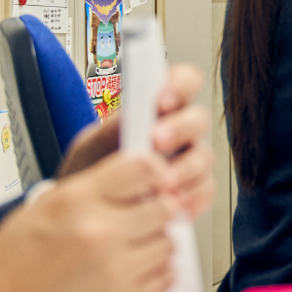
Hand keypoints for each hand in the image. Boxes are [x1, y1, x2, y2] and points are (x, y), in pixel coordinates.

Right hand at [0, 152, 177, 291]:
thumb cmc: (3, 269)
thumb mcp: (41, 207)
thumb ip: (93, 191)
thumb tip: (138, 183)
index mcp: (77, 201)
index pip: (146, 169)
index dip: (154, 173)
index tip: (151, 182)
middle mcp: (100, 233)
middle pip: (165, 207)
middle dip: (156, 211)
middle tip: (141, 218)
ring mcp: (114, 272)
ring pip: (169, 244)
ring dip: (155, 244)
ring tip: (129, 249)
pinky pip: (165, 279)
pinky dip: (154, 274)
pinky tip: (131, 273)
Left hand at [58, 65, 213, 218]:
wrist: (86, 210)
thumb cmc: (91, 170)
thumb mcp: (91, 147)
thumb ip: (112, 131)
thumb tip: (131, 119)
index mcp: (158, 107)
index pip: (184, 81)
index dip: (180, 84)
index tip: (160, 100)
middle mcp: (180, 129)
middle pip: (199, 118)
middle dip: (180, 128)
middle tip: (156, 142)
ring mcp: (190, 159)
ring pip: (204, 156)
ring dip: (185, 169)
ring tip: (160, 186)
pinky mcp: (194, 189)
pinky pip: (205, 190)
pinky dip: (193, 199)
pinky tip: (175, 207)